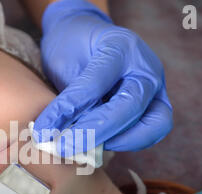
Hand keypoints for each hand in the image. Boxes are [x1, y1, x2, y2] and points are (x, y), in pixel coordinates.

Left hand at [34, 0, 172, 153]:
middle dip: (95, 132)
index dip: (67, 110)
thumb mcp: (64, 62)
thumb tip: (65, 134)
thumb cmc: (73, 48)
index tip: (43, 130)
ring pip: (153, 125)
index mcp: (120, 46)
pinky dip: (125, 142)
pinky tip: (99, 144)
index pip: (95, 84)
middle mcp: (146, 67)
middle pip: (129, 106)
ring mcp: (157, 88)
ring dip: (117, 142)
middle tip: (64, 147)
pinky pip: (151, 132)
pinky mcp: (158, 106)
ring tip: (83, 147)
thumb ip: (71, 96)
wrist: (88, 37)